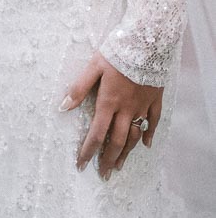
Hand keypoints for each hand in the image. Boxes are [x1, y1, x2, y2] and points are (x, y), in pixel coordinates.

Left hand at [61, 51, 162, 178]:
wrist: (146, 42)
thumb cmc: (116, 53)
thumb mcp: (93, 67)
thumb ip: (79, 88)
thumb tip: (63, 106)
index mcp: (109, 102)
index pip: (96, 133)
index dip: (88, 150)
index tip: (81, 165)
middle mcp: (126, 108)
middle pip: (117, 141)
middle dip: (108, 159)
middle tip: (104, 174)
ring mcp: (142, 105)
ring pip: (135, 135)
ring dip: (126, 152)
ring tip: (120, 165)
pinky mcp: (155, 99)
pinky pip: (154, 121)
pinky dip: (149, 133)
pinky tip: (146, 144)